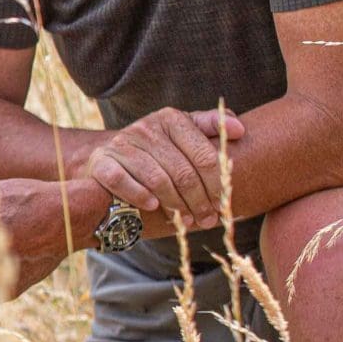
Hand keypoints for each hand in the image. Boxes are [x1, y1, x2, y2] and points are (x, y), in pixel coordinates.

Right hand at [87, 107, 246, 229]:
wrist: (107, 154)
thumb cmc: (156, 149)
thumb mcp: (183, 133)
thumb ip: (211, 128)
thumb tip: (239, 130)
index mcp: (171, 119)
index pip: (204, 155)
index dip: (216, 184)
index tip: (222, 204)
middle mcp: (146, 128)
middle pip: (183, 172)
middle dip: (199, 201)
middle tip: (207, 220)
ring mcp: (122, 145)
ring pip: (157, 180)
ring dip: (175, 205)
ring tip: (186, 222)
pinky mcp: (102, 162)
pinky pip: (123, 181)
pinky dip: (140, 196)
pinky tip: (153, 207)